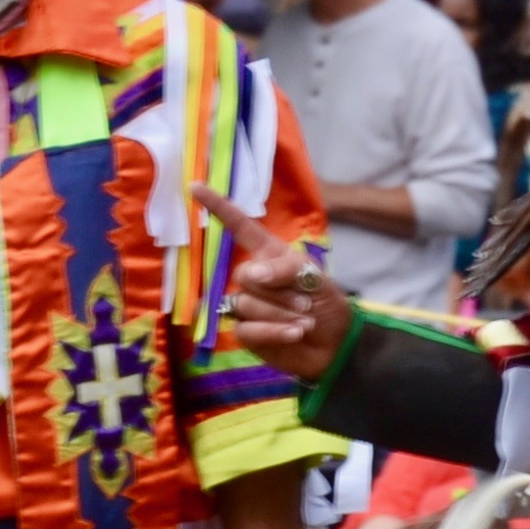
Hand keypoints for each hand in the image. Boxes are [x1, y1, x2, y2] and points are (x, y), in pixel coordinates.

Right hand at [195, 183, 348, 379]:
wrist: (334, 342)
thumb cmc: (323, 301)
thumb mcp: (312, 276)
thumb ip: (282, 269)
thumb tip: (250, 275)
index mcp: (267, 255)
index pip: (239, 227)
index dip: (218, 207)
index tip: (195, 186)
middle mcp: (252, 278)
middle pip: (245, 276)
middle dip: (278, 291)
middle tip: (305, 303)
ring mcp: (245, 306)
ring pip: (246, 304)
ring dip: (280, 314)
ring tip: (305, 320)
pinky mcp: (245, 333)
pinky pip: (247, 329)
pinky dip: (274, 332)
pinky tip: (294, 334)